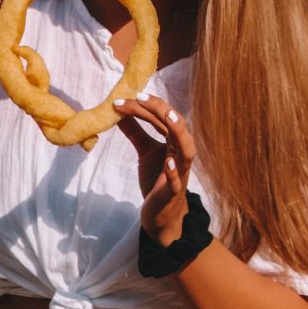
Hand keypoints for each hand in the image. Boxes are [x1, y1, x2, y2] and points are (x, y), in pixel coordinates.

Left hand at [115, 94, 197, 245]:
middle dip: (161, 110)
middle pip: (178, 127)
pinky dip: (174, 171)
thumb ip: (135, 131)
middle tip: (139, 97)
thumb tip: (120, 110)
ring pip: (187, 151)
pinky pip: (177, 181)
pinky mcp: (173, 192)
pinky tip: (168, 162)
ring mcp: (180, 173)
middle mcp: (181, 154)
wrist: (160, 212)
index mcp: (175, 142)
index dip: (148, 105)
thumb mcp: (145, 151)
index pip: (165, 117)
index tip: (127, 96)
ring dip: (179, 134)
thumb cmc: (156, 178)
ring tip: (168, 118)